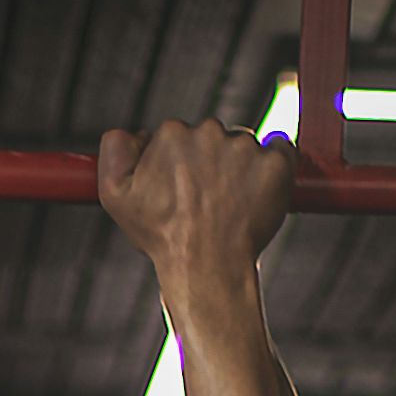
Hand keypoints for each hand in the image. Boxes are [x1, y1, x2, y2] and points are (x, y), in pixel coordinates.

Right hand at [98, 118, 295, 271]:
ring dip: (239, 166)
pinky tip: (258, 191)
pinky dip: (273, 165)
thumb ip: (113, 153)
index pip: (180, 134)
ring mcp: (245, 146)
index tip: (180, 185)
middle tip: (205, 198)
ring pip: (244, 146)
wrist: (206, 264)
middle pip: (213, 136)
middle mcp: (209, 132)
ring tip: (229, 203)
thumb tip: (125, 132)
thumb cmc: (163, 235)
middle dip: (210, 161)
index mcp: (172, 135)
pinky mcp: (276, 162)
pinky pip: (281, 150)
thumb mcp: (115, 196)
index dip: (179, 161)